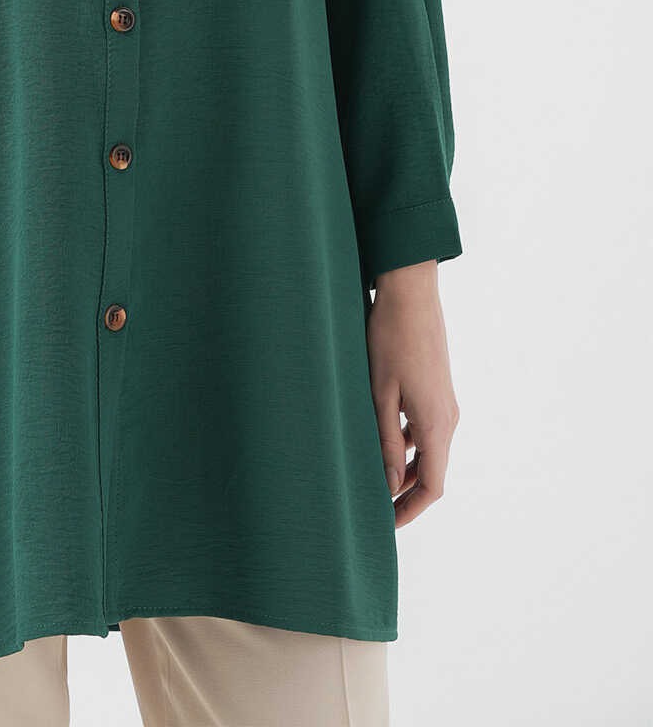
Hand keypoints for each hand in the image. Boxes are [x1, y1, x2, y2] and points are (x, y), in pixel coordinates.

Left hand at [366, 262, 459, 527]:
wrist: (411, 292)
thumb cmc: (390, 339)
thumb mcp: (380, 393)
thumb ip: (385, 442)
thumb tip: (390, 486)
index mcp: (436, 424)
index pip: (432, 486)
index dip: (410, 511)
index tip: (386, 526)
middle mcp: (448, 418)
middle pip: (432, 472)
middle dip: (405, 496)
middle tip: (374, 511)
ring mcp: (445, 403)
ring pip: (428, 450)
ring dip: (404, 469)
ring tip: (371, 480)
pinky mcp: (438, 389)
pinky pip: (426, 429)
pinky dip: (406, 444)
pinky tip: (380, 441)